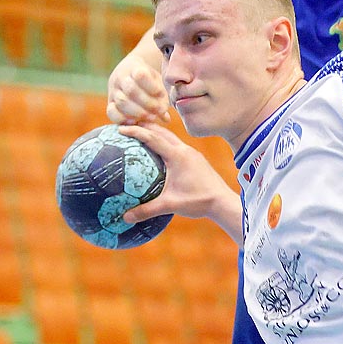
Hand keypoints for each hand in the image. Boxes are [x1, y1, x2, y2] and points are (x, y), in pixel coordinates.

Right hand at [106, 54, 169, 124]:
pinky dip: (123, 119)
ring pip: (122, 101)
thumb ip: (162, 100)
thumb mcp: (158, 85)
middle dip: (147, 103)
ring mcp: (113, 90)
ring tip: (151, 118)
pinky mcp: (110, 103)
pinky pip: (111, 112)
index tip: (161, 93)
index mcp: (134, 68)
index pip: (140, 75)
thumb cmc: (150, 83)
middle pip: (131, 90)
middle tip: (158, 111)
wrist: (130, 75)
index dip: (151, 86)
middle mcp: (121, 78)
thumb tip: (166, 119)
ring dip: (138, 112)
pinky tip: (135, 122)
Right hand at [118, 122, 233, 224]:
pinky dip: (164, 144)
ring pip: (170, 137)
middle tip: (127, 125)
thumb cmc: (198, 202)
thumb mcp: (170, 205)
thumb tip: (125, 217)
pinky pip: (176, 146)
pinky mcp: (196, 159)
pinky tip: (158, 154)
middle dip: (143, 125)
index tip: (120, 129)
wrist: (222, 201)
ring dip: (155, 133)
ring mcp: (191, 153)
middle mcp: (184, 150)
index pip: (152, 137)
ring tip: (140, 134)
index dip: (135, 131)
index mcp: (177, 156)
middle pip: (160, 131)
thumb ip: (147, 210)